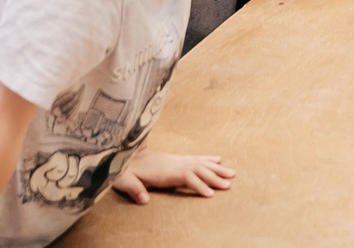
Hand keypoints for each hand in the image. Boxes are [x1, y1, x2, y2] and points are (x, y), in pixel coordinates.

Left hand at [114, 150, 236, 202]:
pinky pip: (195, 158)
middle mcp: (173, 163)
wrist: (121, 154)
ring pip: (200, 163)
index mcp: (163, 170)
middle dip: (214, 176)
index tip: (211, 194)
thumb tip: (143, 200)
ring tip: (232, 173)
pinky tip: (218, 160)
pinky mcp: (175, 159)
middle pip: (198, 168)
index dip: (198, 184)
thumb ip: (133, 189)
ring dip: (216, 168)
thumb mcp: (123, 180)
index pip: (186, 176)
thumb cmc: (122, 170)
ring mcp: (175, 160)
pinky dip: (208, 159)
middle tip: (230, 184)